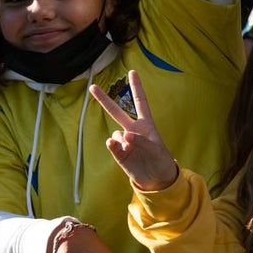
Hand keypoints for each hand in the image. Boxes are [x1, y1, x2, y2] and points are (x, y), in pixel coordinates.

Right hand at [90, 70, 178, 191]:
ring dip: (122, 140)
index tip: (132, 71)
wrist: (156, 180)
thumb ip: (141, 141)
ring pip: (116, 133)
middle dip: (104, 99)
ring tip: (133, 150)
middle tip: (92, 87)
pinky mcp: (119, 154)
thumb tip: (124, 135)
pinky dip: (113, 145)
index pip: (140, 101)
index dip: (136, 87)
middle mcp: (132, 130)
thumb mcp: (156, 149)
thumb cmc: (161, 161)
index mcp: (145, 125)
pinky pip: (112, 144)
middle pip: (116, 111)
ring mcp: (124, 142)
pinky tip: (117, 147)